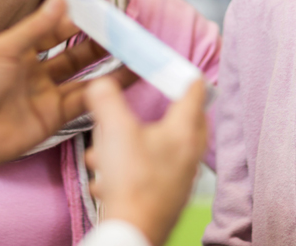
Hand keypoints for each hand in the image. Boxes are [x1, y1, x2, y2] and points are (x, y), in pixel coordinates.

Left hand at [0, 0, 129, 193]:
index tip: (101, 8)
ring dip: (107, 65)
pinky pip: (83, 101)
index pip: (55, 29)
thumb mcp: (3, 49)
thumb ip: (36, 26)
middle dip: (98, 41)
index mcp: (19, 49)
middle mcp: (35, 70)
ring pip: (84, 76)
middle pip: (74, 53)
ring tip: (133, 52)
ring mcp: (46, 95)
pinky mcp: (53, 118)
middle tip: (124, 30)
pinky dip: (103, 91)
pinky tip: (123, 79)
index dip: (77, 19)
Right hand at [84, 79, 207, 245]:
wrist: (131, 232)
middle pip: (186, 121)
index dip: (183, 73)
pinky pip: (151, 172)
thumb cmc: (131, 182)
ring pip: (163, 148)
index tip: (172, 66)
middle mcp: (189, 154)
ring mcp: (181, 178)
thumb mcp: (114, 131)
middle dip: (168, 110)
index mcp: (184, 132)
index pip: (194, 91)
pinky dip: (129, 168)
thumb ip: (106, 101)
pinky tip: (105, 177)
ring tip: (106, 146)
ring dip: (135, 142)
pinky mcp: (167, 197)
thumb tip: (101, 84)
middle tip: (157, 102)